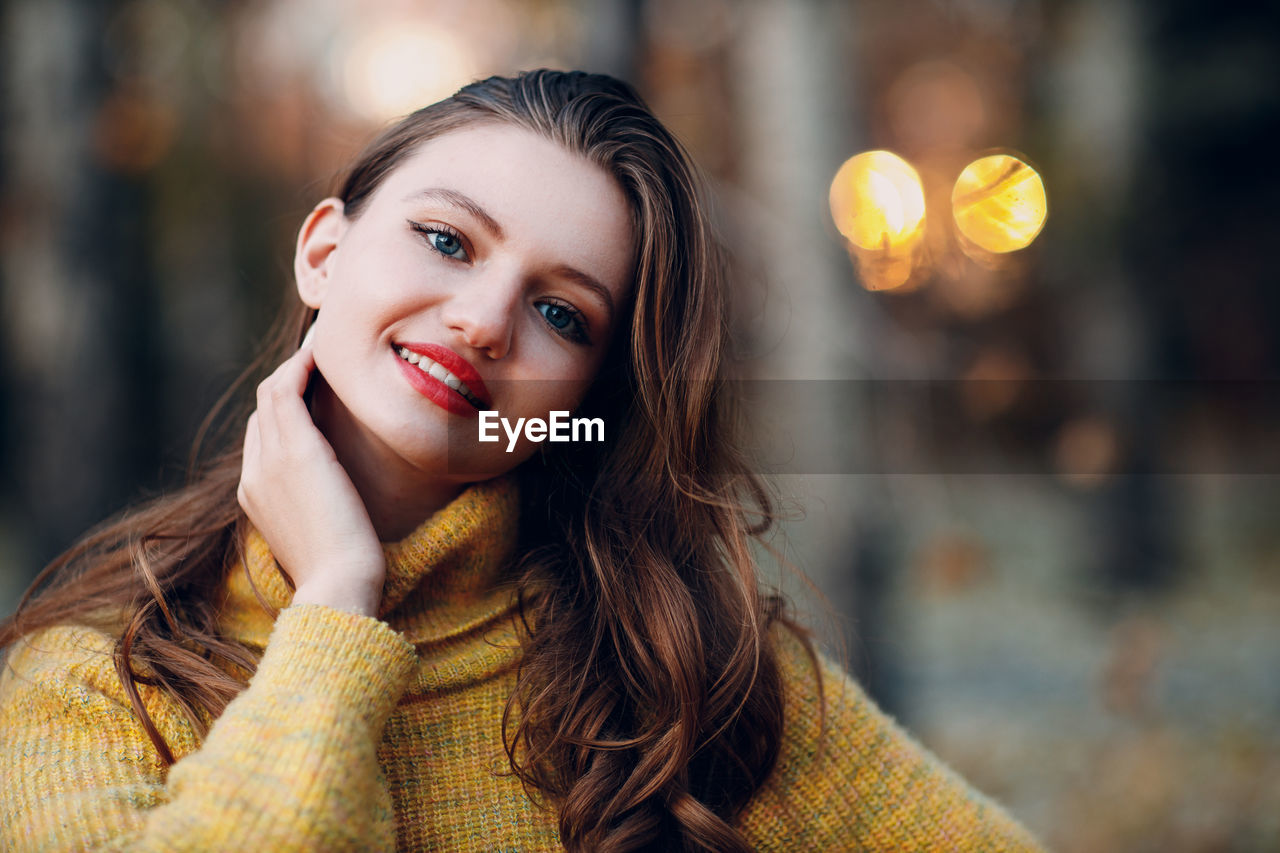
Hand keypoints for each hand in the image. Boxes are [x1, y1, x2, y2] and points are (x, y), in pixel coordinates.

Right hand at [237, 338, 385, 616]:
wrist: (337, 588)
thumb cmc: (343, 571)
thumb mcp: (324, 534)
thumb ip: (319, 508)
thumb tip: (340, 495)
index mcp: (256, 496)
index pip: (264, 436)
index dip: (289, 408)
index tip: (318, 389)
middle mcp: (253, 474)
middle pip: (263, 410)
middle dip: (290, 380)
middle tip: (324, 358)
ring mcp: (268, 461)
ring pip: (271, 394)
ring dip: (295, 366)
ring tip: (326, 349)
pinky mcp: (294, 451)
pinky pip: (286, 390)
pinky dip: (300, 367)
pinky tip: (323, 355)